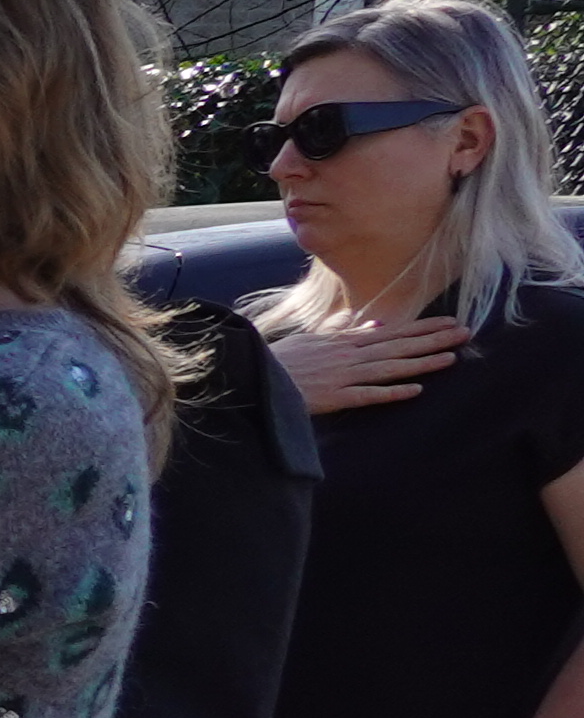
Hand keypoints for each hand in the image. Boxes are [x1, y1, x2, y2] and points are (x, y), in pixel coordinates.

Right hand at [270, 314, 464, 414]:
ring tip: (451, 357)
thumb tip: (362, 321)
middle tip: (465, 332)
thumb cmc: (278, 361)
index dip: (422, 327)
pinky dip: (391, 392)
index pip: (391, 332)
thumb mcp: (309, 339)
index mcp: (343, 341)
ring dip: (421, 362)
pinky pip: (367, 394)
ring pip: (389, 367)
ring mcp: (342, 375)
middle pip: (397, 345)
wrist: (252, 378)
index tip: (448, 322)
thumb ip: (338, 330)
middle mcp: (348, 355)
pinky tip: (416, 390)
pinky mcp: (333, 397)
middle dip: (432, 339)